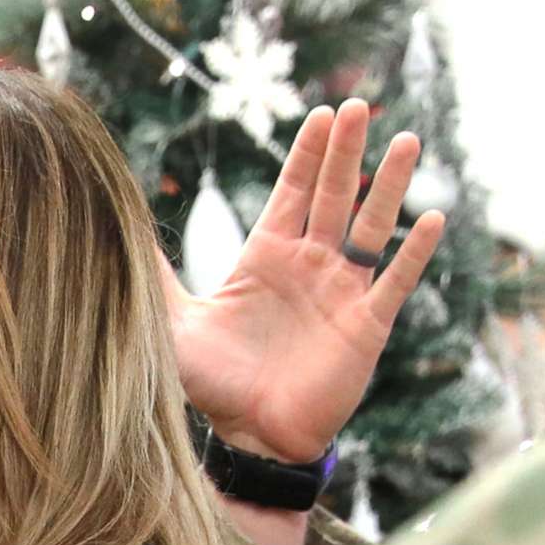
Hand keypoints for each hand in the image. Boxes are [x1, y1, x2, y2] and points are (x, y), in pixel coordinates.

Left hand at [166, 99, 447, 463]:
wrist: (245, 436)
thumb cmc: (211, 382)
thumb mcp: (172, 319)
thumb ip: (152, 273)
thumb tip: (112, 229)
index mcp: (266, 258)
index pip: (293, 193)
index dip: (307, 155)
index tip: (320, 114)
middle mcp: (309, 267)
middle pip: (332, 196)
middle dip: (345, 152)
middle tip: (357, 108)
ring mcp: (341, 293)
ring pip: (371, 227)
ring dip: (389, 185)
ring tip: (407, 140)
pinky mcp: (365, 325)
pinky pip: (396, 281)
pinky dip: (415, 251)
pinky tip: (432, 219)